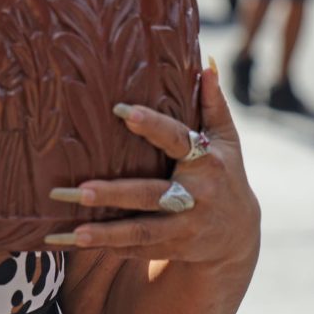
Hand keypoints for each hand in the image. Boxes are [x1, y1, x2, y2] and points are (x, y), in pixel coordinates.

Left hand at [46, 63, 259, 265]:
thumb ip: (212, 105)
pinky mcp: (173, 247)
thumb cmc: (223, 173)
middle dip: (114, 194)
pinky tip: (75, 242)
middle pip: (151, 194)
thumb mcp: (226, 141)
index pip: (178, 140)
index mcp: (207, 161)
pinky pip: (136, 249)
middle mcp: (196, 195)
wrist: (238, 234)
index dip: (153, 126)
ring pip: (142, 231)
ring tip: (74, 230)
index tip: (123, 112)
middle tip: (78, 190)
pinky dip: (108, 248)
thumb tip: (204, 64)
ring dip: (106, 232)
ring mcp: (185, 226)